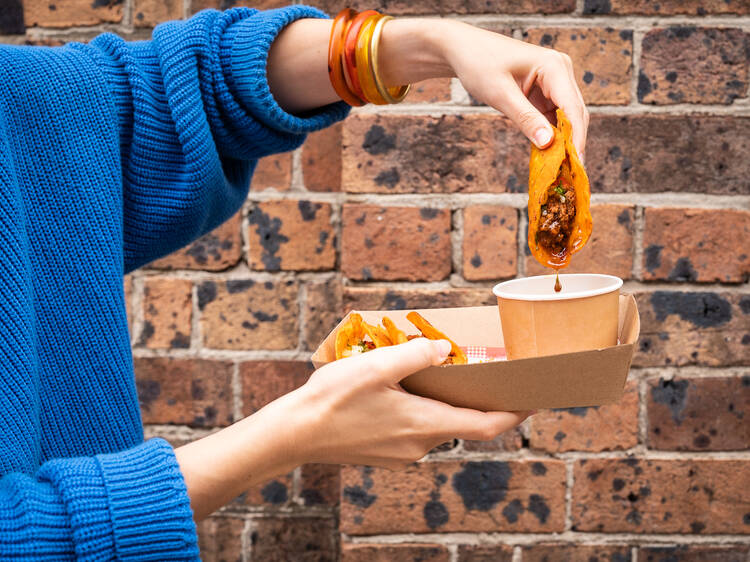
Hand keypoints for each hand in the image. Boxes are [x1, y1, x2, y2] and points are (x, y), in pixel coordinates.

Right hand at [176, 338, 529, 519]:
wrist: (293, 434)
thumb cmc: (332, 400)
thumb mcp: (376, 366)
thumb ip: (416, 355)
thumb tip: (445, 351)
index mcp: (424, 424)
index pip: (485, 425)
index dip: (512, 413)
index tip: (531, 400)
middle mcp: (419, 444)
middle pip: (461, 423)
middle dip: (473, 399)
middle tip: (478, 371)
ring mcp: (401, 452)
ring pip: (435, 424)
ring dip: (441, 402)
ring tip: (432, 371)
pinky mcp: (385, 452)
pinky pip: (414, 430)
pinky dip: (420, 410)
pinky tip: (400, 389)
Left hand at [437, 22, 588, 158]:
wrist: (463, 50)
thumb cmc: (479, 64)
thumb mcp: (500, 94)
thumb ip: (525, 118)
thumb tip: (548, 143)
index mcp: (554, 66)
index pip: (573, 109)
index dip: (577, 138)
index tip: (576, 164)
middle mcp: (560, 72)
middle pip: (575, 115)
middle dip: (574, 144)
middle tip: (572, 175)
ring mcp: (554, 82)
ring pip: (566, 119)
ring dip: (563, 143)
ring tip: (562, 171)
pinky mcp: (544, 92)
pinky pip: (553, 118)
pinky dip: (551, 137)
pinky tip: (549, 157)